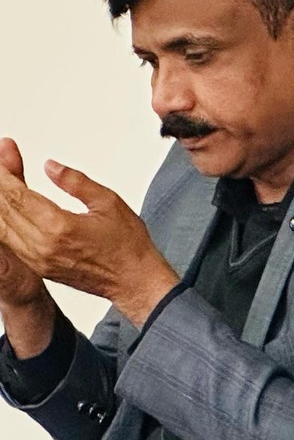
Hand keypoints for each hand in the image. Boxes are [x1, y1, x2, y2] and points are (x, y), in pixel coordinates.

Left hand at [0, 144, 178, 327]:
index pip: (19, 196)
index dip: (5, 175)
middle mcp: (43, 247)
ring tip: (2, 186)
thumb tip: (50, 167)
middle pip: (5, 211)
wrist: (134, 281)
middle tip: (0, 168)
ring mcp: (38, 260)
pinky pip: (10, 242)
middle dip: (0, 187)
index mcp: (60, 228)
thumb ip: (75, 182)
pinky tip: (4, 211)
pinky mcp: (38, 268)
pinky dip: (4, 224)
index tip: (1, 158)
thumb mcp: (108, 202)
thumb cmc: (128, 246)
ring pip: (2, 228)